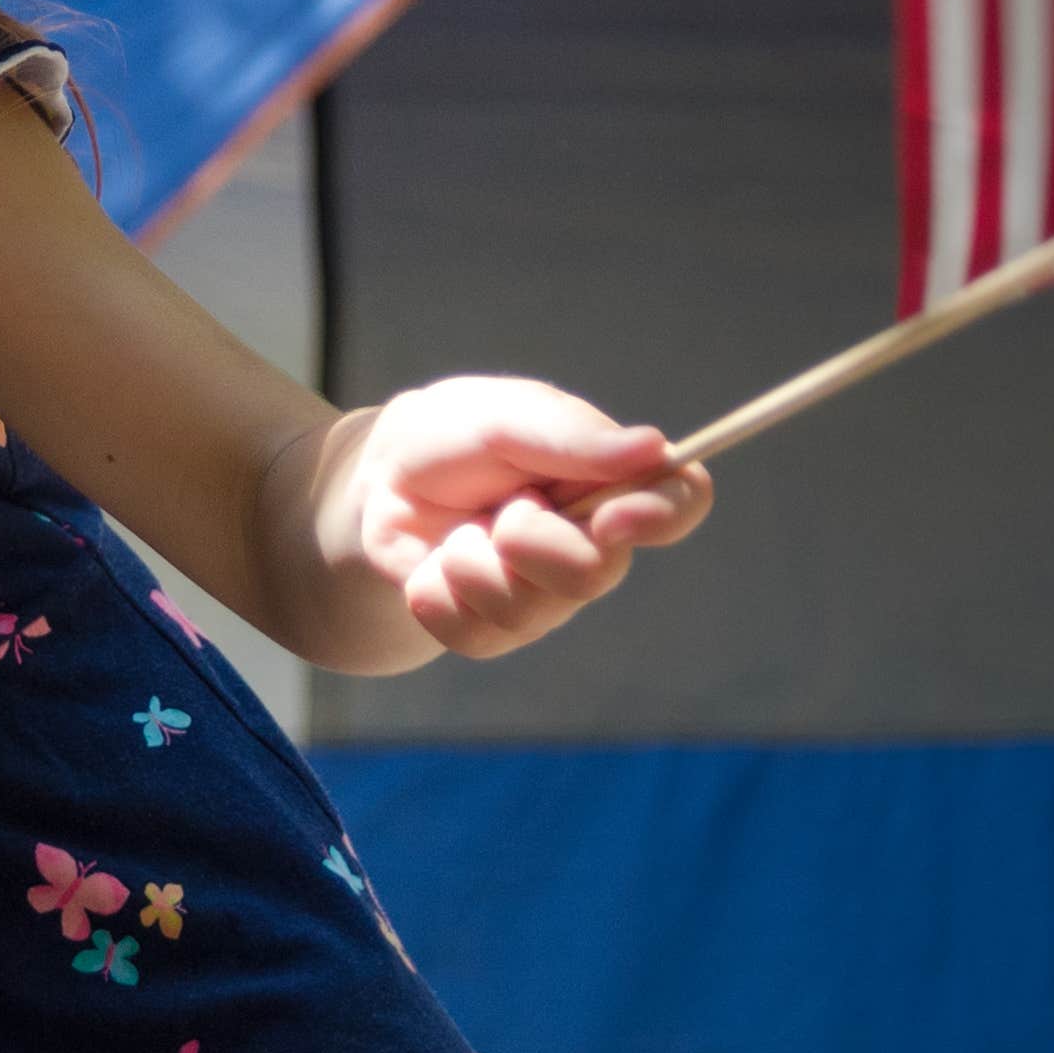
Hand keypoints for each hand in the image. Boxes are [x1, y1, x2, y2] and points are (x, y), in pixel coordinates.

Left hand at [345, 377, 713, 659]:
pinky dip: (440, 596)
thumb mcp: (500, 416)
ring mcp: (547, 594)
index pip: (679, 500)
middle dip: (529, 540)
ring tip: (458, 530)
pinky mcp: (496, 630)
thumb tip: (654, 450)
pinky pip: (479, 636)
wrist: (374, 485)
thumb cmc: (447, 437)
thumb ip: (570, 438)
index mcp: (608, 478)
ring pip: (530, 610)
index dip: (662, 516)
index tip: (612, 516)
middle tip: (499, 506)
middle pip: (598, 574)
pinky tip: (434, 567)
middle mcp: (591, 541)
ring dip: (473, 562)